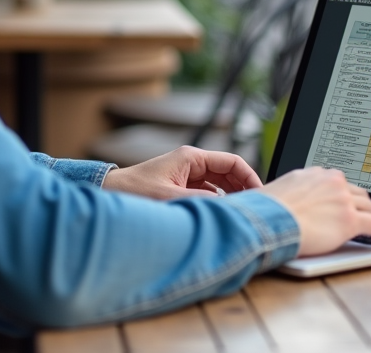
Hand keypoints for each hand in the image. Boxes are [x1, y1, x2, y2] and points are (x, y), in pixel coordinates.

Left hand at [102, 146, 262, 199]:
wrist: (109, 193)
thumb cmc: (134, 191)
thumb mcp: (169, 198)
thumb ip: (199, 201)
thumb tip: (226, 207)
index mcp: (191, 157)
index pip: (232, 162)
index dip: (250, 177)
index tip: (261, 194)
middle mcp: (191, 163)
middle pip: (229, 172)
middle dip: (243, 188)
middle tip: (254, 208)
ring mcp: (186, 175)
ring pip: (220, 183)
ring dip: (231, 196)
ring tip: (240, 213)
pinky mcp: (180, 186)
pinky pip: (208, 192)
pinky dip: (217, 201)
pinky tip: (220, 214)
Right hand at [260, 167, 370, 255]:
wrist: (270, 221)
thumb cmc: (267, 211)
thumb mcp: (279, 191)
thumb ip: (292, 193)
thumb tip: (285, 202)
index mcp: (315, 174)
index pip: (338, 182)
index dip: (343, 194)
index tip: (344, 201)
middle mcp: (332, 182)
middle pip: (357, 192)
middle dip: (360, 203)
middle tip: (362, 213)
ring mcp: (343, 200)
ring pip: (370, 206)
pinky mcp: (350, 220)